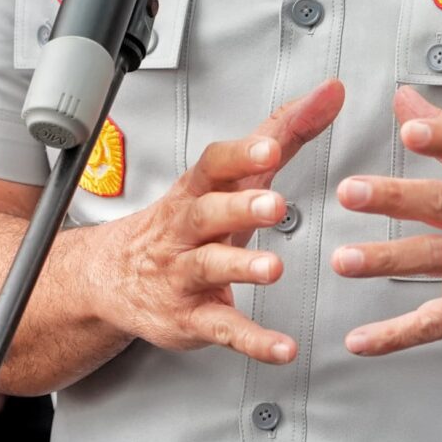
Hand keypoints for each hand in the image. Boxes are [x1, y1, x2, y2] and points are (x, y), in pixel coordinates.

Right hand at [84, 80, 344, 364]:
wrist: (112, 276)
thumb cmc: (184, 222)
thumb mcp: (228, 177)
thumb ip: (282, 133)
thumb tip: (329, 94)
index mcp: (198, 191)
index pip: (213, 165)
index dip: (240, 155)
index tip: (270, 145)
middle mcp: (187, 231)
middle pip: (208, 212)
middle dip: (240, 207)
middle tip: (274, 203)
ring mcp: (185, 275)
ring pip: (210, 268)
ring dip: (241, 267)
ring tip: (273, 268)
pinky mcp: (192, 319)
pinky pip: (223, 330)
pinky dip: (254, 341)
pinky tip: (282, 348)